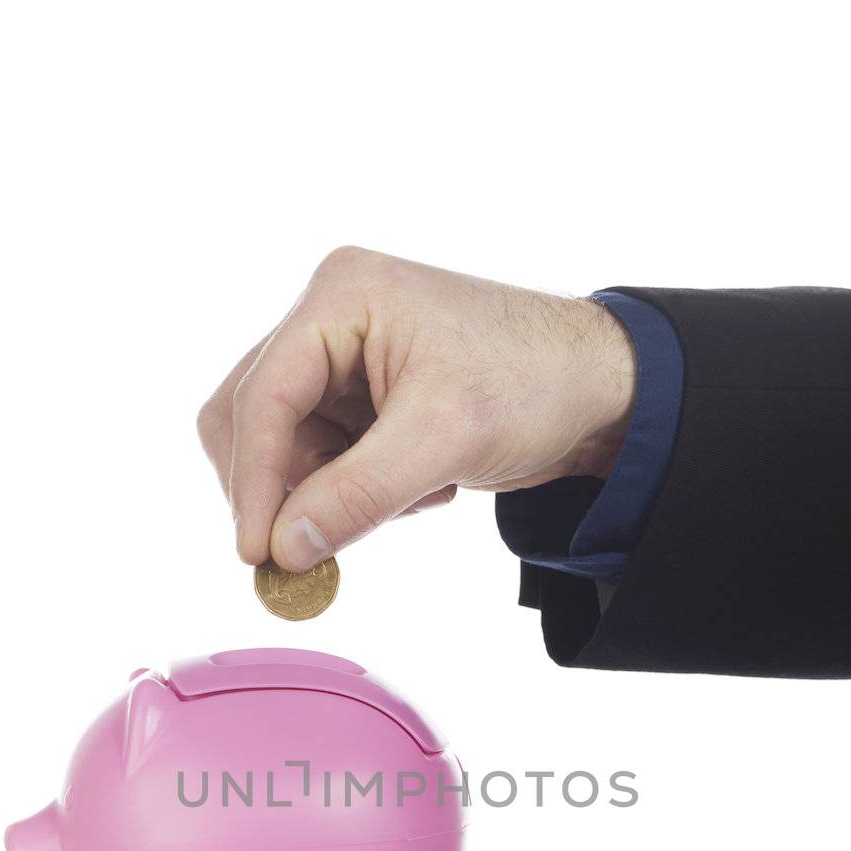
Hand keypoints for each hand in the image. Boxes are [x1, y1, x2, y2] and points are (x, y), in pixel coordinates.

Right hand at [197, 248, 634, 569]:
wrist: (599, 390)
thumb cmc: (535, 382)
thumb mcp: (445, 440)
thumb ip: (357, 494)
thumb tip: (283, 549)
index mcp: (341, 297)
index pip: (263, 395)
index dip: (253, 480)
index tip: (256, 553)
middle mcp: (329, 317)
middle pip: (251, 417)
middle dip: (280, 488)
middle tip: (306, 553)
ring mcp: (341, 359)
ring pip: (284, 448)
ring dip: (325, 494)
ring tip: (408, 499)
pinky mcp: (358, 398)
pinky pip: (321, 461)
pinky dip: (354, 493)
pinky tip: (422, 487)